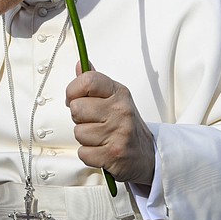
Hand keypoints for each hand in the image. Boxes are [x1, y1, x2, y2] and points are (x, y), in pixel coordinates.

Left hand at [66, 63, 155, 185]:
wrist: (147, 154)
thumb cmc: (125, 124)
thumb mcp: (114, 99)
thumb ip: (95, 83)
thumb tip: (80, 64)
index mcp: (118, 93)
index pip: (87, 80)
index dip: (73, 90)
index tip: (74, 98)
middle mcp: (120, 111)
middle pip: (77, 108)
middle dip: (79, 118)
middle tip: (93, 122)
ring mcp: (118, 133)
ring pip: (78, 132)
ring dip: (85, 138)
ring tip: (100, 137)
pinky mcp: (113, 155)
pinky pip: (83, 153)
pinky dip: (89, 154)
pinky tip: (102, 150)